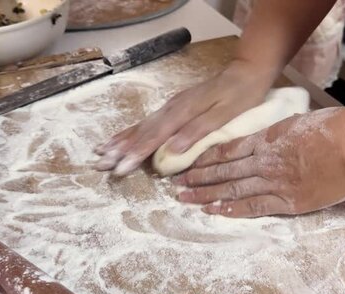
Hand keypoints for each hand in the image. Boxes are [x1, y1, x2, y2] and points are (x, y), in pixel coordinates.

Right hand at [94, 60, 276, 175]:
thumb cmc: (240, 95)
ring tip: (100, 154)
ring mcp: (170, 107)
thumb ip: (198, 130)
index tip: (120, 169)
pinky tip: (120, 138)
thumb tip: (173, 148)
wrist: (245, 71)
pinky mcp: (173, 107)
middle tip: (99, 165)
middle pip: (141, 132)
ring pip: (140, 126)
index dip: (136, 154)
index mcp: (183, 112)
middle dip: (120, 150)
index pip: (155, 137)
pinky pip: (147, 122)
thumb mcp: (225, 114)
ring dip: (120, 141)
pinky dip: (131, 132)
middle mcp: (172, 108)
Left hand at [173, 107, 344, 216]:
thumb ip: (278, 131)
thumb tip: (266, 137)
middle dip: (198, 178)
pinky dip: (233, 210)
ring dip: (207, 195)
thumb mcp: (301, 121)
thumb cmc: (337, 128)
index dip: (206, 158)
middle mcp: (265, 161)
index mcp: (267, 138)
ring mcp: (276, 182)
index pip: (227, 150)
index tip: (190, 163)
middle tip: (176, 185)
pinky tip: (215, 212)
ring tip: (186, 199)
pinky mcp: (290, 202)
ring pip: (233, 189)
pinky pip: (255, 207)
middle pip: (224, 171)